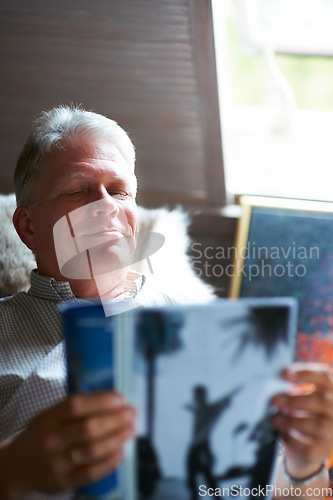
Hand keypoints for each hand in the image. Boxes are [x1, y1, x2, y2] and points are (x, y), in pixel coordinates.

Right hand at [0, 391, 135, 496]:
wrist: (17, 467)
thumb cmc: (42, 434)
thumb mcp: (50, 415)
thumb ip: (77, 407)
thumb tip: (114, 399)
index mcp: (48, 418)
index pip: (76, 406)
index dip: (101, 401)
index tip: (121, 398)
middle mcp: (52, 440)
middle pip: (88, 428)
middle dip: (115, 420)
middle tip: (132, 414)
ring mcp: (57, 463)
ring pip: (92, 451)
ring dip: (116, 439)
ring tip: (131, 430)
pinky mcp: (63, 482)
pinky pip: (90, 473)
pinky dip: (109, 462)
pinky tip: (121, 452)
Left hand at [271, 363, 332, 478]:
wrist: (303, 445)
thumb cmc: (299, 411)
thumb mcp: (298, 395)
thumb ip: (289, 386)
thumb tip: (272, 383)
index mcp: (330, 391)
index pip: (325, 377)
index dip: (306, 373)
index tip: (285, 374)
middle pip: (322, 401)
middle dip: (294, 399)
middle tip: (274, 400)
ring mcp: (332, 432)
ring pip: (317, 424)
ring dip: (291, 420)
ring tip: (275, 418)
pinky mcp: (322, 450)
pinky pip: (308, 445)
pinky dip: (292, 437)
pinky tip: (281, 431)